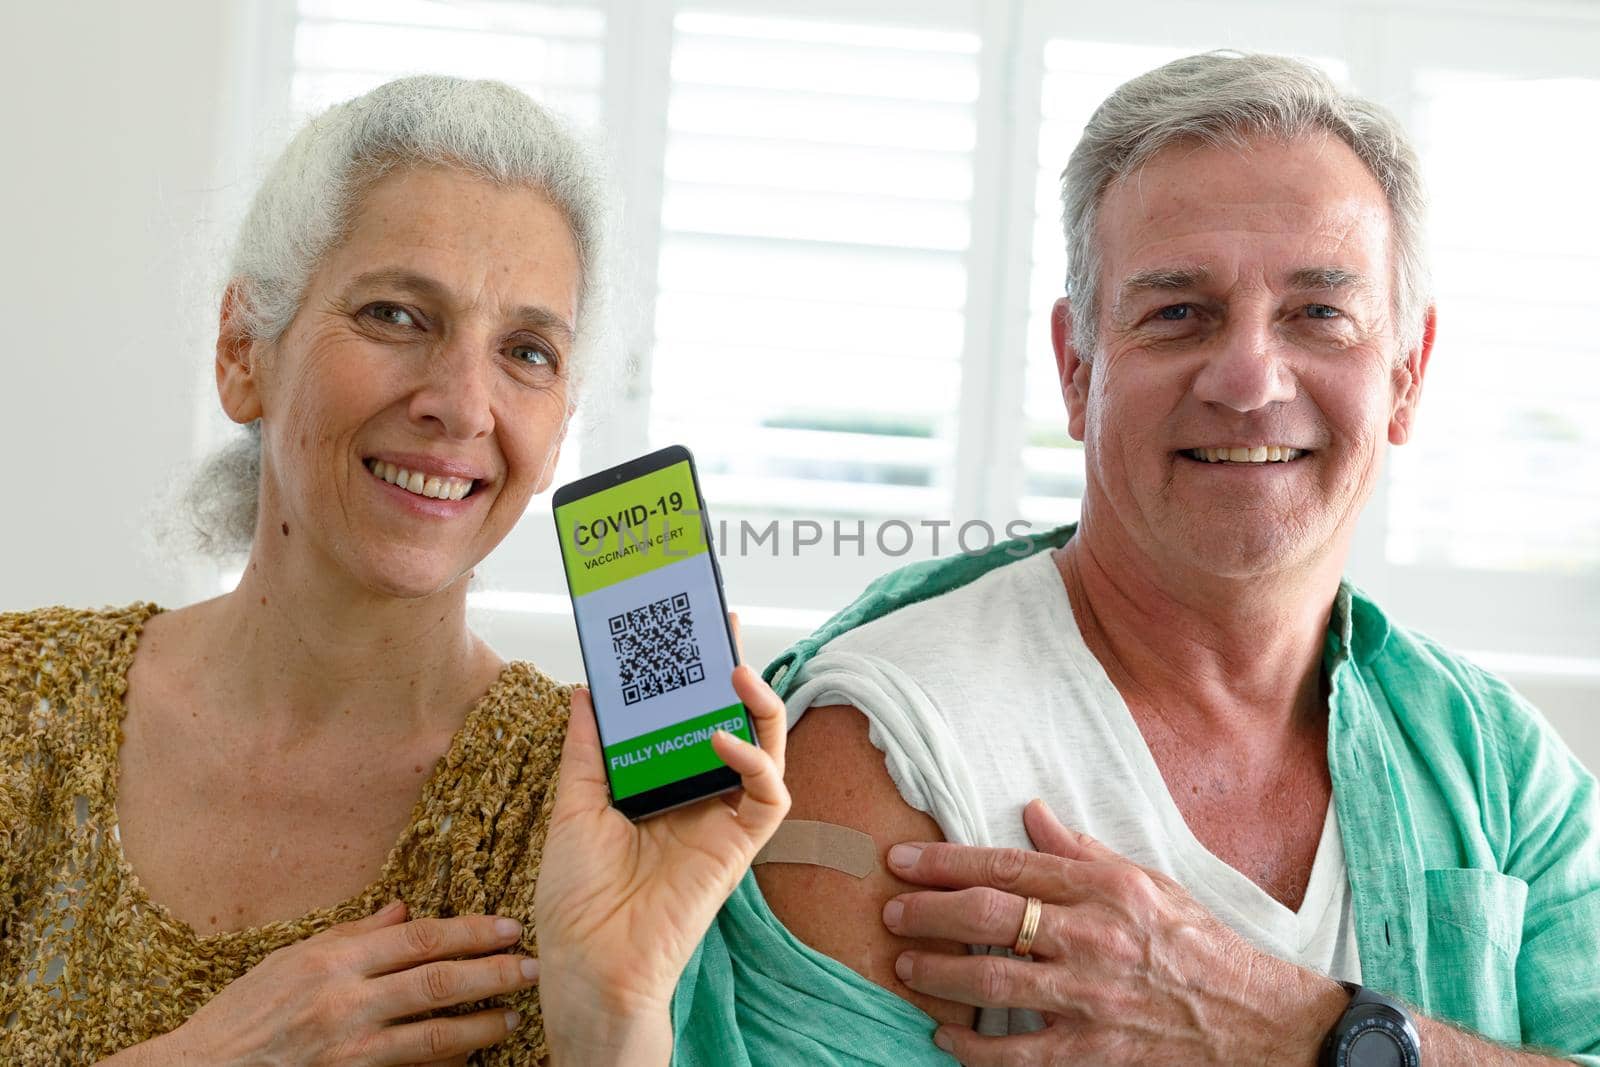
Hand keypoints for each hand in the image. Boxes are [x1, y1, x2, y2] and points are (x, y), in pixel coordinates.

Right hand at [157, 901, 538, 1065]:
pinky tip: (470, 1056)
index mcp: (333, 961)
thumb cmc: (243, 1015)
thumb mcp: (291, 959)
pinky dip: (446, 1063)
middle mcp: (345, 1003)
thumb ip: (352, 934)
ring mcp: (349, 1051)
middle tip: (531, 967)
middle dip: (493, 974)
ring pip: (435, 1035)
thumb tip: (404, 910)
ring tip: (512, 1016)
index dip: (471, 932)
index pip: (420, 939)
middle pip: (438, 982)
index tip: (508, 928)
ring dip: (482, 1025)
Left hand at [534, 615, 790, 1063]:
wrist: (588, 961)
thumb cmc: (578, 897)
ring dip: (761, 705)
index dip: (694, 673)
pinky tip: (722, 739)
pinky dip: (754, 762)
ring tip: (736, 669)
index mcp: (662, 783)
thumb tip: (589, 689)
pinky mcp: (739, 846)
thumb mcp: (575, 803)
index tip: (689, 626)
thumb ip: (588, 746)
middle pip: (734, 719)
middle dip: (736, 670)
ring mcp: (723, 818)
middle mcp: (699, 794)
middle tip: (725, 625)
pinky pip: (769, 797)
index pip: (689, 714)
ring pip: (768, 748)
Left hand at [882, 799, 1345, 1064]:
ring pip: (991, 984)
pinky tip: (945, 1035)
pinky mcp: (1092, 1054)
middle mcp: (1094, 939)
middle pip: (988, 919)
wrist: (1257, 1022)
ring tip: (907, 967)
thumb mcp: (1147, 882)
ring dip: (937, 975)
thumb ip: (1080, 850)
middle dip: (928, 913)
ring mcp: (1091, 999)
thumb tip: (1030, 811)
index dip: (945, 862)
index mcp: (1105, 889)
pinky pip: (1016, 1055)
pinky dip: (972, 1048)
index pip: (1007, 867)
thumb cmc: (1199, 946)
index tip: (902, 859)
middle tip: (891, 911)